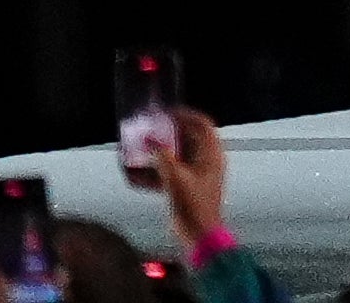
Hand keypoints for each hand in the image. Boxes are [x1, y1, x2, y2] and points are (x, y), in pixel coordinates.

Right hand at [152, 107, 230, 251]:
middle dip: (169, 134)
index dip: (186, 115)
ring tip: (141, 150)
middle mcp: (207, 161)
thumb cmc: (193, 206)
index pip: (202, 124)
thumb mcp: (175, 178)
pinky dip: (157, 172)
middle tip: (150, 130)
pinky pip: (172, 174)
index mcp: (211, 154)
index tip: (167, 113)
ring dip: (160, 153)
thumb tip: (150, 140)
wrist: (199, 237)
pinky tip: (138, 176)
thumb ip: (162, 156)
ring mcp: (198, 175)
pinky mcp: (188, 188)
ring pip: (179, 156)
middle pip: (189, 139)